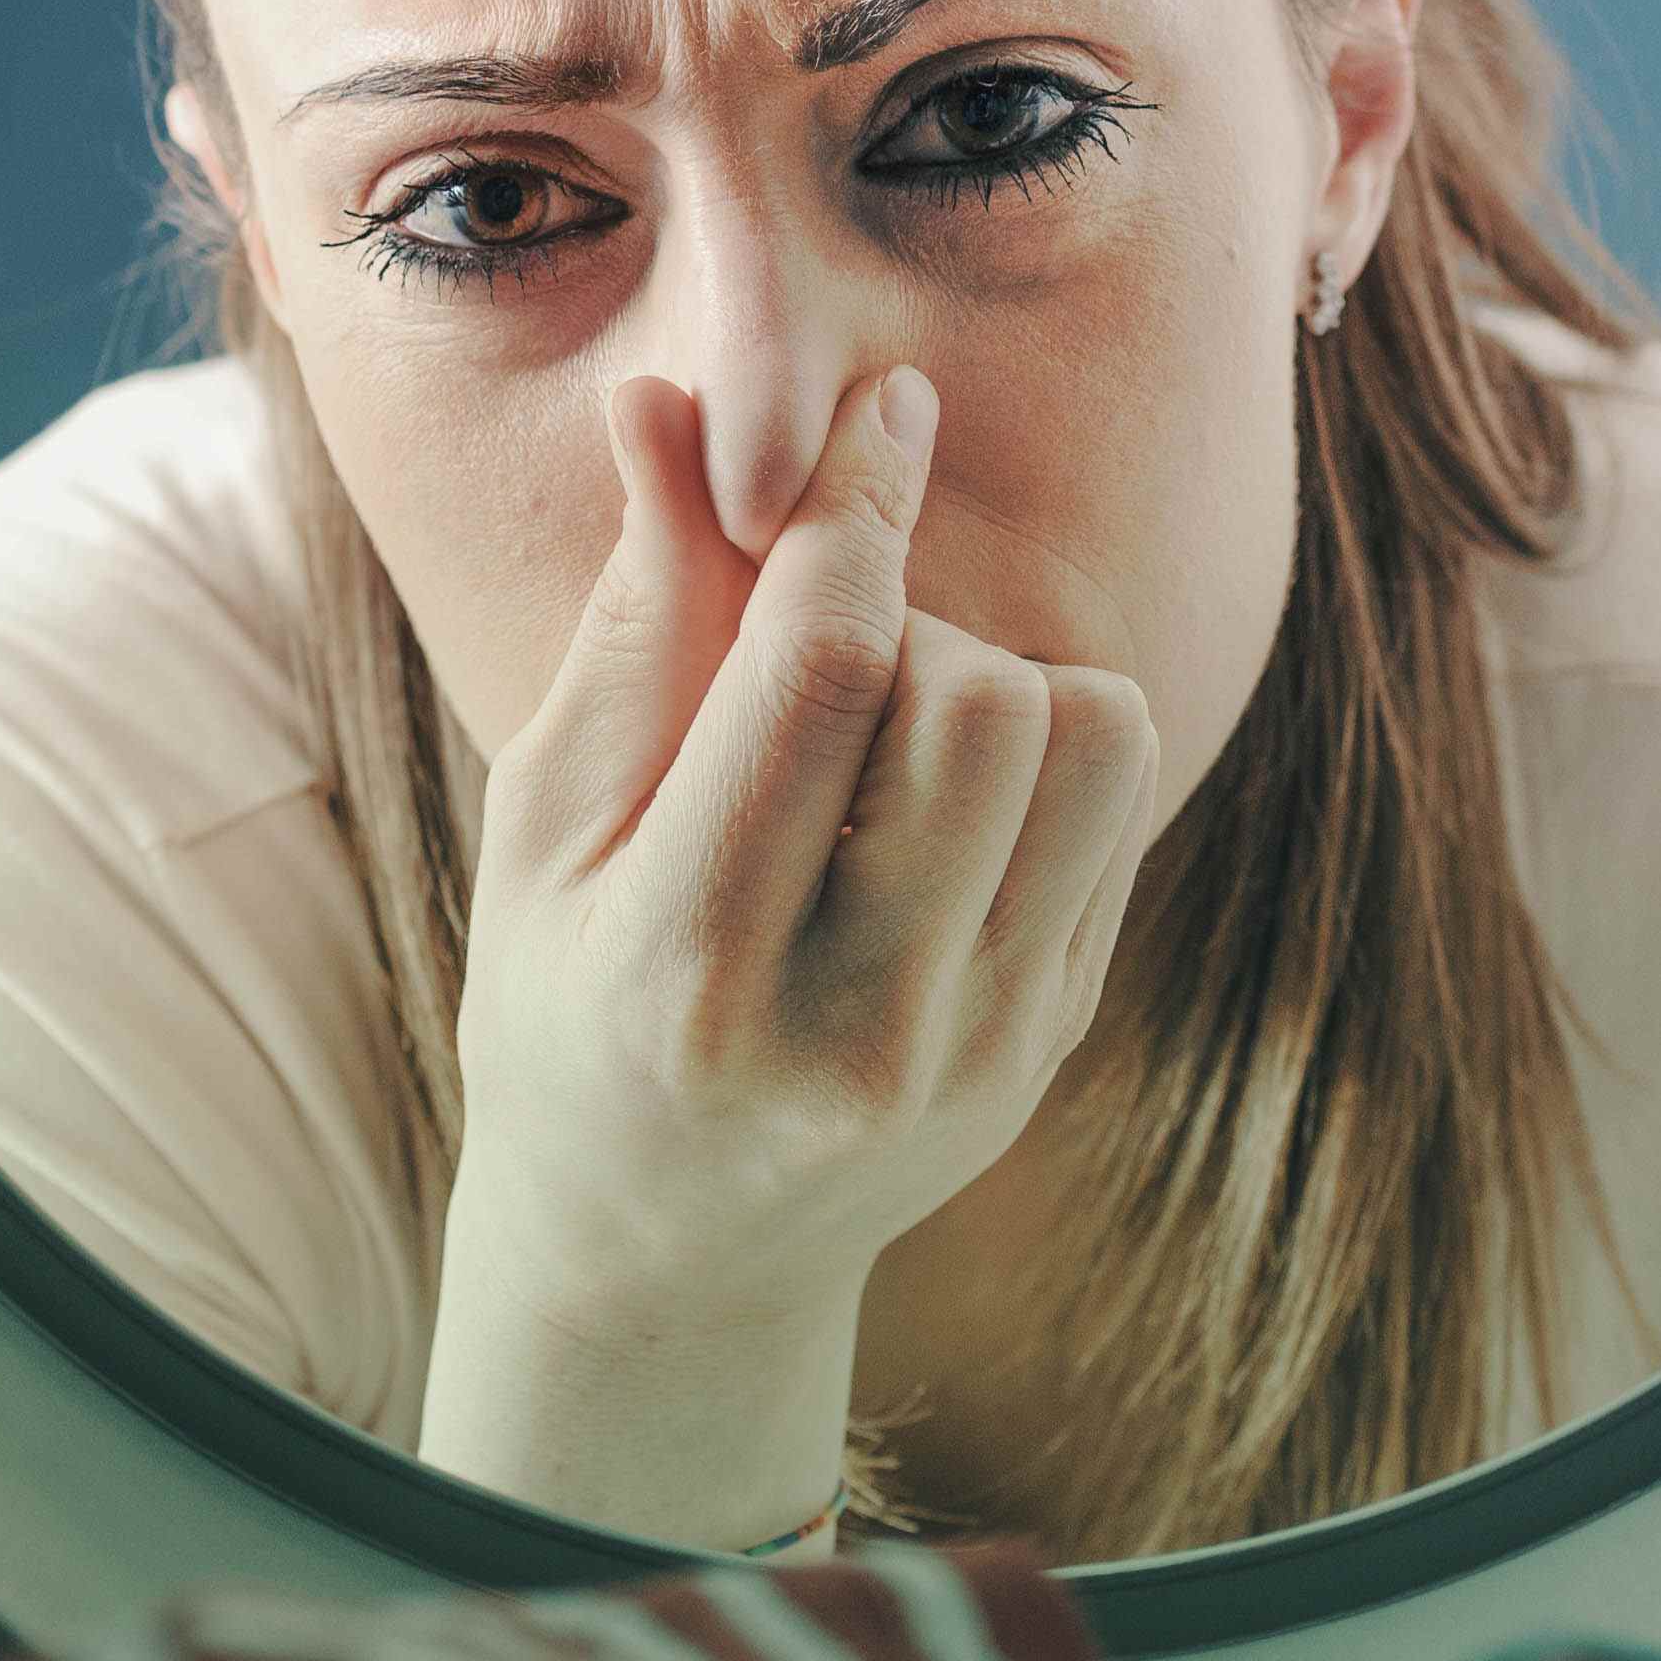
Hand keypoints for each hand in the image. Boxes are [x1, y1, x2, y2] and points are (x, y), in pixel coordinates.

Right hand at [415, 367, 1160, 1542]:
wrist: (664, 1256)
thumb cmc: (569, 1004)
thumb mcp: (547, 823)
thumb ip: (637, 618)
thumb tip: (668, 404)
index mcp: (682, 964)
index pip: (824, 667)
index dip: (858, 505)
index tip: (882, 412)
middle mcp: (851, 1027)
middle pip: (979, 698)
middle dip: (913, 617)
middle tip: (829, 659)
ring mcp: (977, 1051)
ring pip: (1092, 742)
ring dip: (1000, 681)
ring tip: (888, 737)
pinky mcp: (1053, 1042)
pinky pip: (1113, 812)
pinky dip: (1037, 761)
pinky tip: (929, 814)